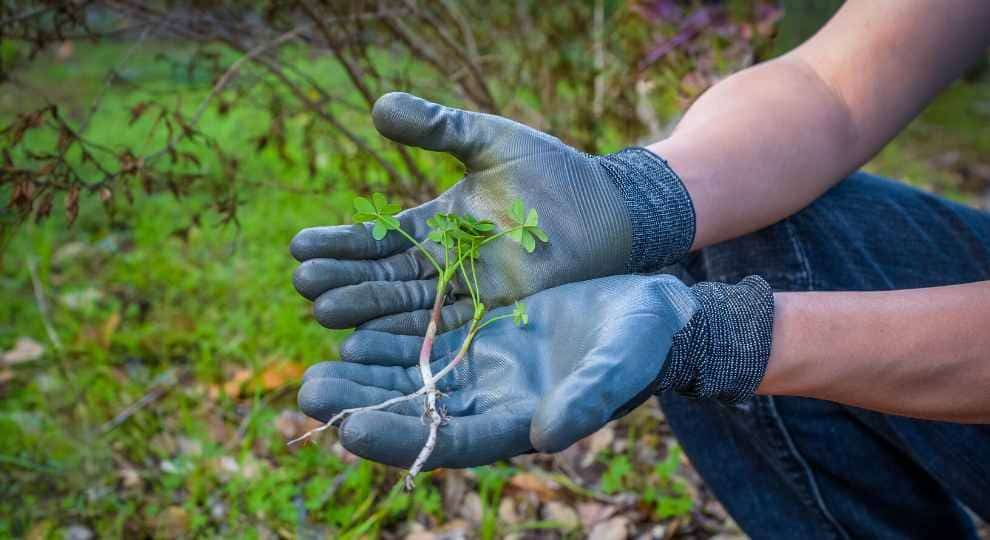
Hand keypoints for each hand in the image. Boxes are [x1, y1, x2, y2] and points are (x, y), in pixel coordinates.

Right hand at [290, 92, 694, 334]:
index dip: (340, 243)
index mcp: (437, 223)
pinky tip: (371, 338)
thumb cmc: (552, 172)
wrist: (609, 208)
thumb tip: (378, 106)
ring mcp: (469, 292)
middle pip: (383, 275)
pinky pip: (446, 327)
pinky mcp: (496, 315)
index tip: (297, 246)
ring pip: (407, 304)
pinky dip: (410, 333)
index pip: (378, 237)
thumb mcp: (487, 141)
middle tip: (301, 284)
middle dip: (343, 280)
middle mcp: (445, 263)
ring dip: (365, 309)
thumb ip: (437, 128)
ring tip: (322, 310)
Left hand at [297, 274, 696, 468]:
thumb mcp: (620, 363)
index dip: (402, 440)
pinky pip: (424, 346)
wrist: (645, 314)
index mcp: (522, 423)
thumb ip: (587, 398)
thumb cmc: (641, 342)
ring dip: (364, 380)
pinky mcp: (480, 339)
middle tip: (310, 396)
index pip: (452, 443)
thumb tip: (545, 437)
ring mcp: (483, 373)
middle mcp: (492, 404)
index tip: (352, 430)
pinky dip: (390, 344)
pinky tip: (352, 335)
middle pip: (417, 416)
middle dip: (363, 410)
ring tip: (313, 375)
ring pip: (412, 384)